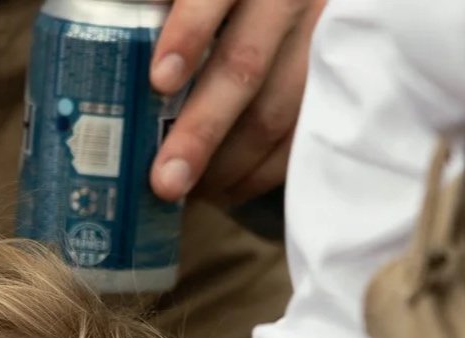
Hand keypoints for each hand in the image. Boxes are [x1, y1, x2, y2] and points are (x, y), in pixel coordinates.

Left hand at [150, 0, 327, 204]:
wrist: (293, 7)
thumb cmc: (230, 8)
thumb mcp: (204, 2)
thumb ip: (169, 15)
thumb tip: (126, 63)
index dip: (188, 34)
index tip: (159, 80)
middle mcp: (286, 1)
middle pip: (243, 65)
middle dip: (202, 130)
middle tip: (165, 180)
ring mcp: (319, 39)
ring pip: (277, 110)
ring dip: (227, 163)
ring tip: (185, 192)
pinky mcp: (338, 80)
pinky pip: (301, 135)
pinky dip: (260, 172)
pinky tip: (225, 190)